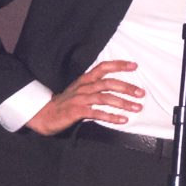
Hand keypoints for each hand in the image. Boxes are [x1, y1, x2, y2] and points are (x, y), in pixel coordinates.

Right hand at [26, 59, 144, 135]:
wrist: (45, 115)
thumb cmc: (66, 104)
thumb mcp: (79, 91)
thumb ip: (95, 87)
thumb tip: (117, 89)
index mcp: (85, 80)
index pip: (103, 67)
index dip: (119, 65)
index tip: (134, 66)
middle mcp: (83, 87)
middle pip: (108, 83)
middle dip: (127, 87)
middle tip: (141, 93)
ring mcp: (80, 99)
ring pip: (105, 98)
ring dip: (123, 103)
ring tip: (136, 108)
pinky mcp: (77, 111)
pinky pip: (97, 113)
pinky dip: (112, 117)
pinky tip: (122, 120)